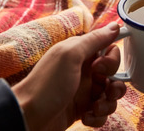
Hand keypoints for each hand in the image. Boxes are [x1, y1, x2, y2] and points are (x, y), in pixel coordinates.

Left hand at [12, 23, 126, 129]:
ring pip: (110, 95)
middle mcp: (84, 72)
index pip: (109, 51)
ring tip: (96, 108)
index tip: (99, 68)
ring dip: (108, 104)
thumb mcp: (70, 56)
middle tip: (102, 91)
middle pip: (114, 75)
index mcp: (80, 54)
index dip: (112, 60)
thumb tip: (115, 25)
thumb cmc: (46, 85)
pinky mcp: (82, 110)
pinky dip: (98, 117)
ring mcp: (83, 92)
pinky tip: (86, 118)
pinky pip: (101, 113)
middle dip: (115, 85)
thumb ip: (94, 40)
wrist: (28, 117)